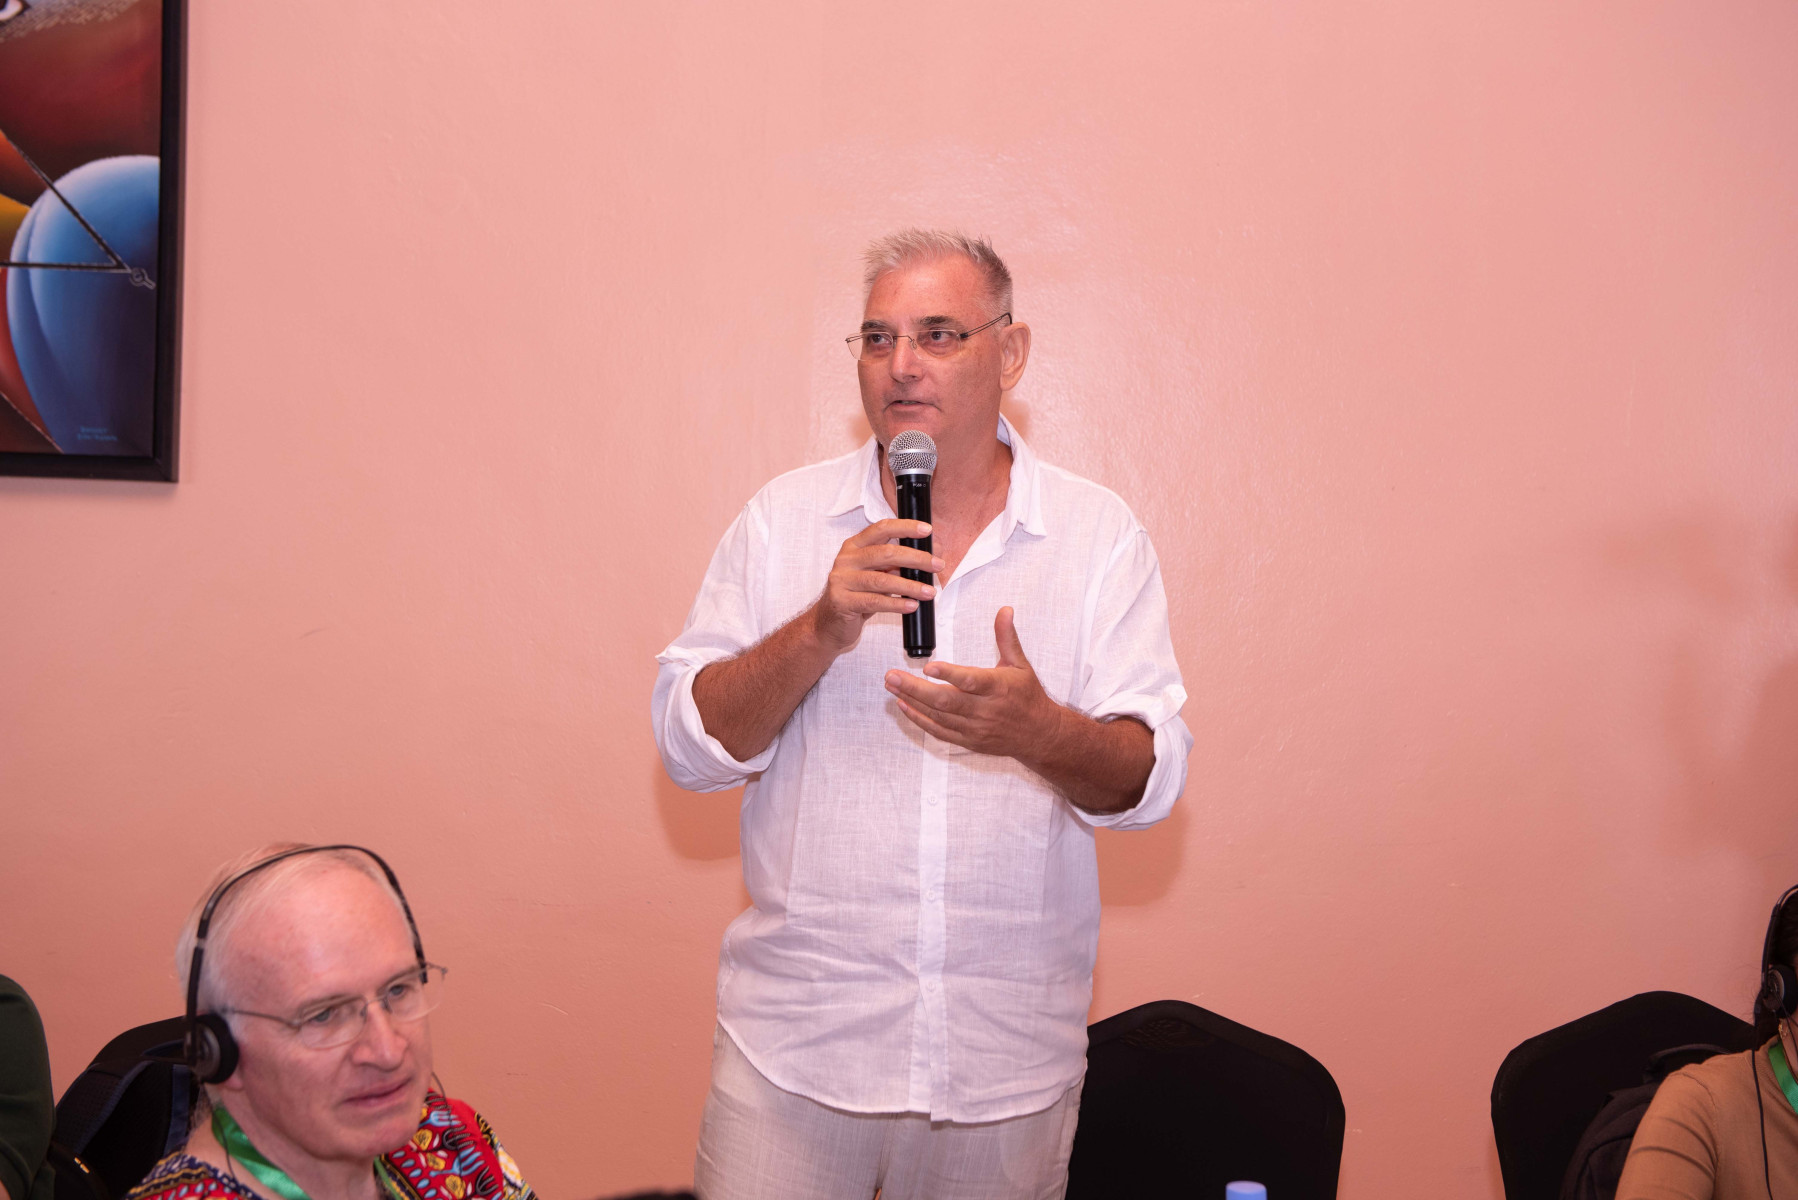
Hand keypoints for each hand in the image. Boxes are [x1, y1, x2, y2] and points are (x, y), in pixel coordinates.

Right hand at [810, 519, 944, 655]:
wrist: (828, 623)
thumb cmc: (856, 596)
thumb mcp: (876, 574)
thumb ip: (896, 564)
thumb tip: (930, 555)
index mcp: (854, 546)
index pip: (881, 528)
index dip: (905, 527)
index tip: (927, 531)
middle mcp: (846, 560)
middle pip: (886, 553)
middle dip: (916, 558)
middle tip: (937, 565)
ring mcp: (842, 580)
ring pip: (882, 580)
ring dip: (911, 585)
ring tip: (929, 591)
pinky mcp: (842, 601)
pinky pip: (875, 601)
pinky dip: (897, 604)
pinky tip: (912, 606)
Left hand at [884, 606, 1063, 759]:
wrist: (1039, 735)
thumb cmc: (1028, 696)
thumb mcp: (1020, 664)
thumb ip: (1006, 637)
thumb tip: (1004, 610)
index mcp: (998, 687)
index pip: (971, 681)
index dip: (950, 674)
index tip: (928, 666)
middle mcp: (985, 710)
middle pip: (946, 701)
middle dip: (915, 688)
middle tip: (891, 676)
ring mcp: (975, 728)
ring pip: (939, 716)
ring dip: (912, 701)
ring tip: (891, 686)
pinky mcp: (968, 740)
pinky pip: (939, 732)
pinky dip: (919, 719)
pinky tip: (904, 705)